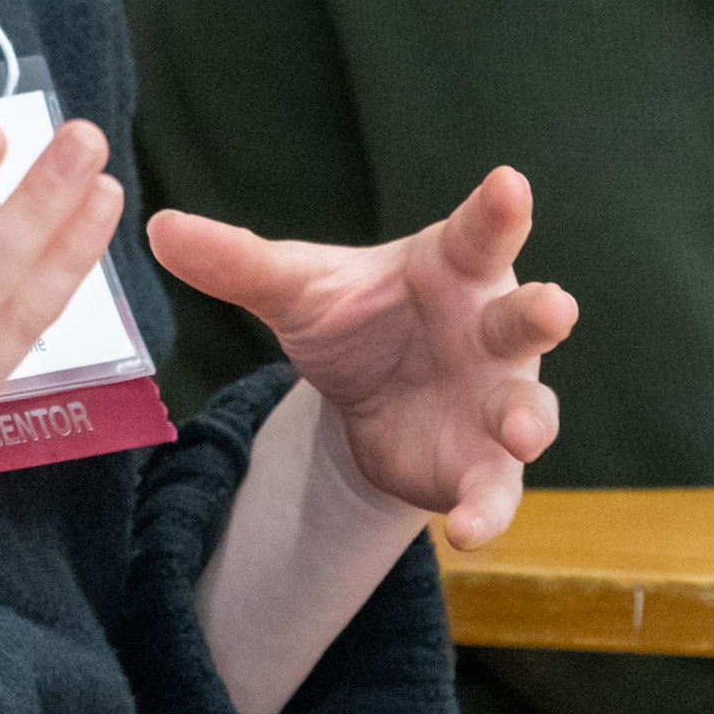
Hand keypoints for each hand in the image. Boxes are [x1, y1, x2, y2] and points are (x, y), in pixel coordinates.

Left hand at [146, 164, 576, 546]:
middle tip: (553, 304)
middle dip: (542, 311)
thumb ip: (237, 262)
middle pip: (524, 316)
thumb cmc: (356, 317)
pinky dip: (487, 510)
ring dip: (530, 418)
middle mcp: (489, 329)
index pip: (478, 231)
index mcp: (451, 268)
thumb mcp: (296, 290)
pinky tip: (465, 531)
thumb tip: (159, 226)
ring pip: (530, 406)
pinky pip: (496, 490)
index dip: (497, 208)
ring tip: (518, 431)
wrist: (370, 397)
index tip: (508, 182)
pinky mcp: (483, 465)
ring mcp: (496, 398)